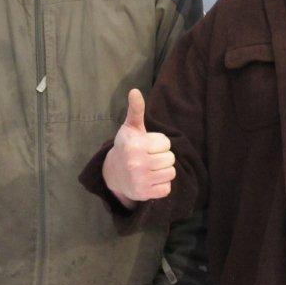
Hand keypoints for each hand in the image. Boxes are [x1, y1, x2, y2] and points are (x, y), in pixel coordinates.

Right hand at [103, 89, 175, 207]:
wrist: (113, 173)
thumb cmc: (127, 146)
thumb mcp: (131, 127)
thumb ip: (136, 110)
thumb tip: (135, 90)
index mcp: (134, 146)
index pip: (166, 144)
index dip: (160, 144)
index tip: (149, 146)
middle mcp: (136, 163)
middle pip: (170, 158)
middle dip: (163, 157)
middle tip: (150, 158)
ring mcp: (140, 180)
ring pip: (171, 173)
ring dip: (164, 171)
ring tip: (152, 168)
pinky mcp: (144, 194)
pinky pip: (167, 188)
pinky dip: (162, 185)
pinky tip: (151, 180)